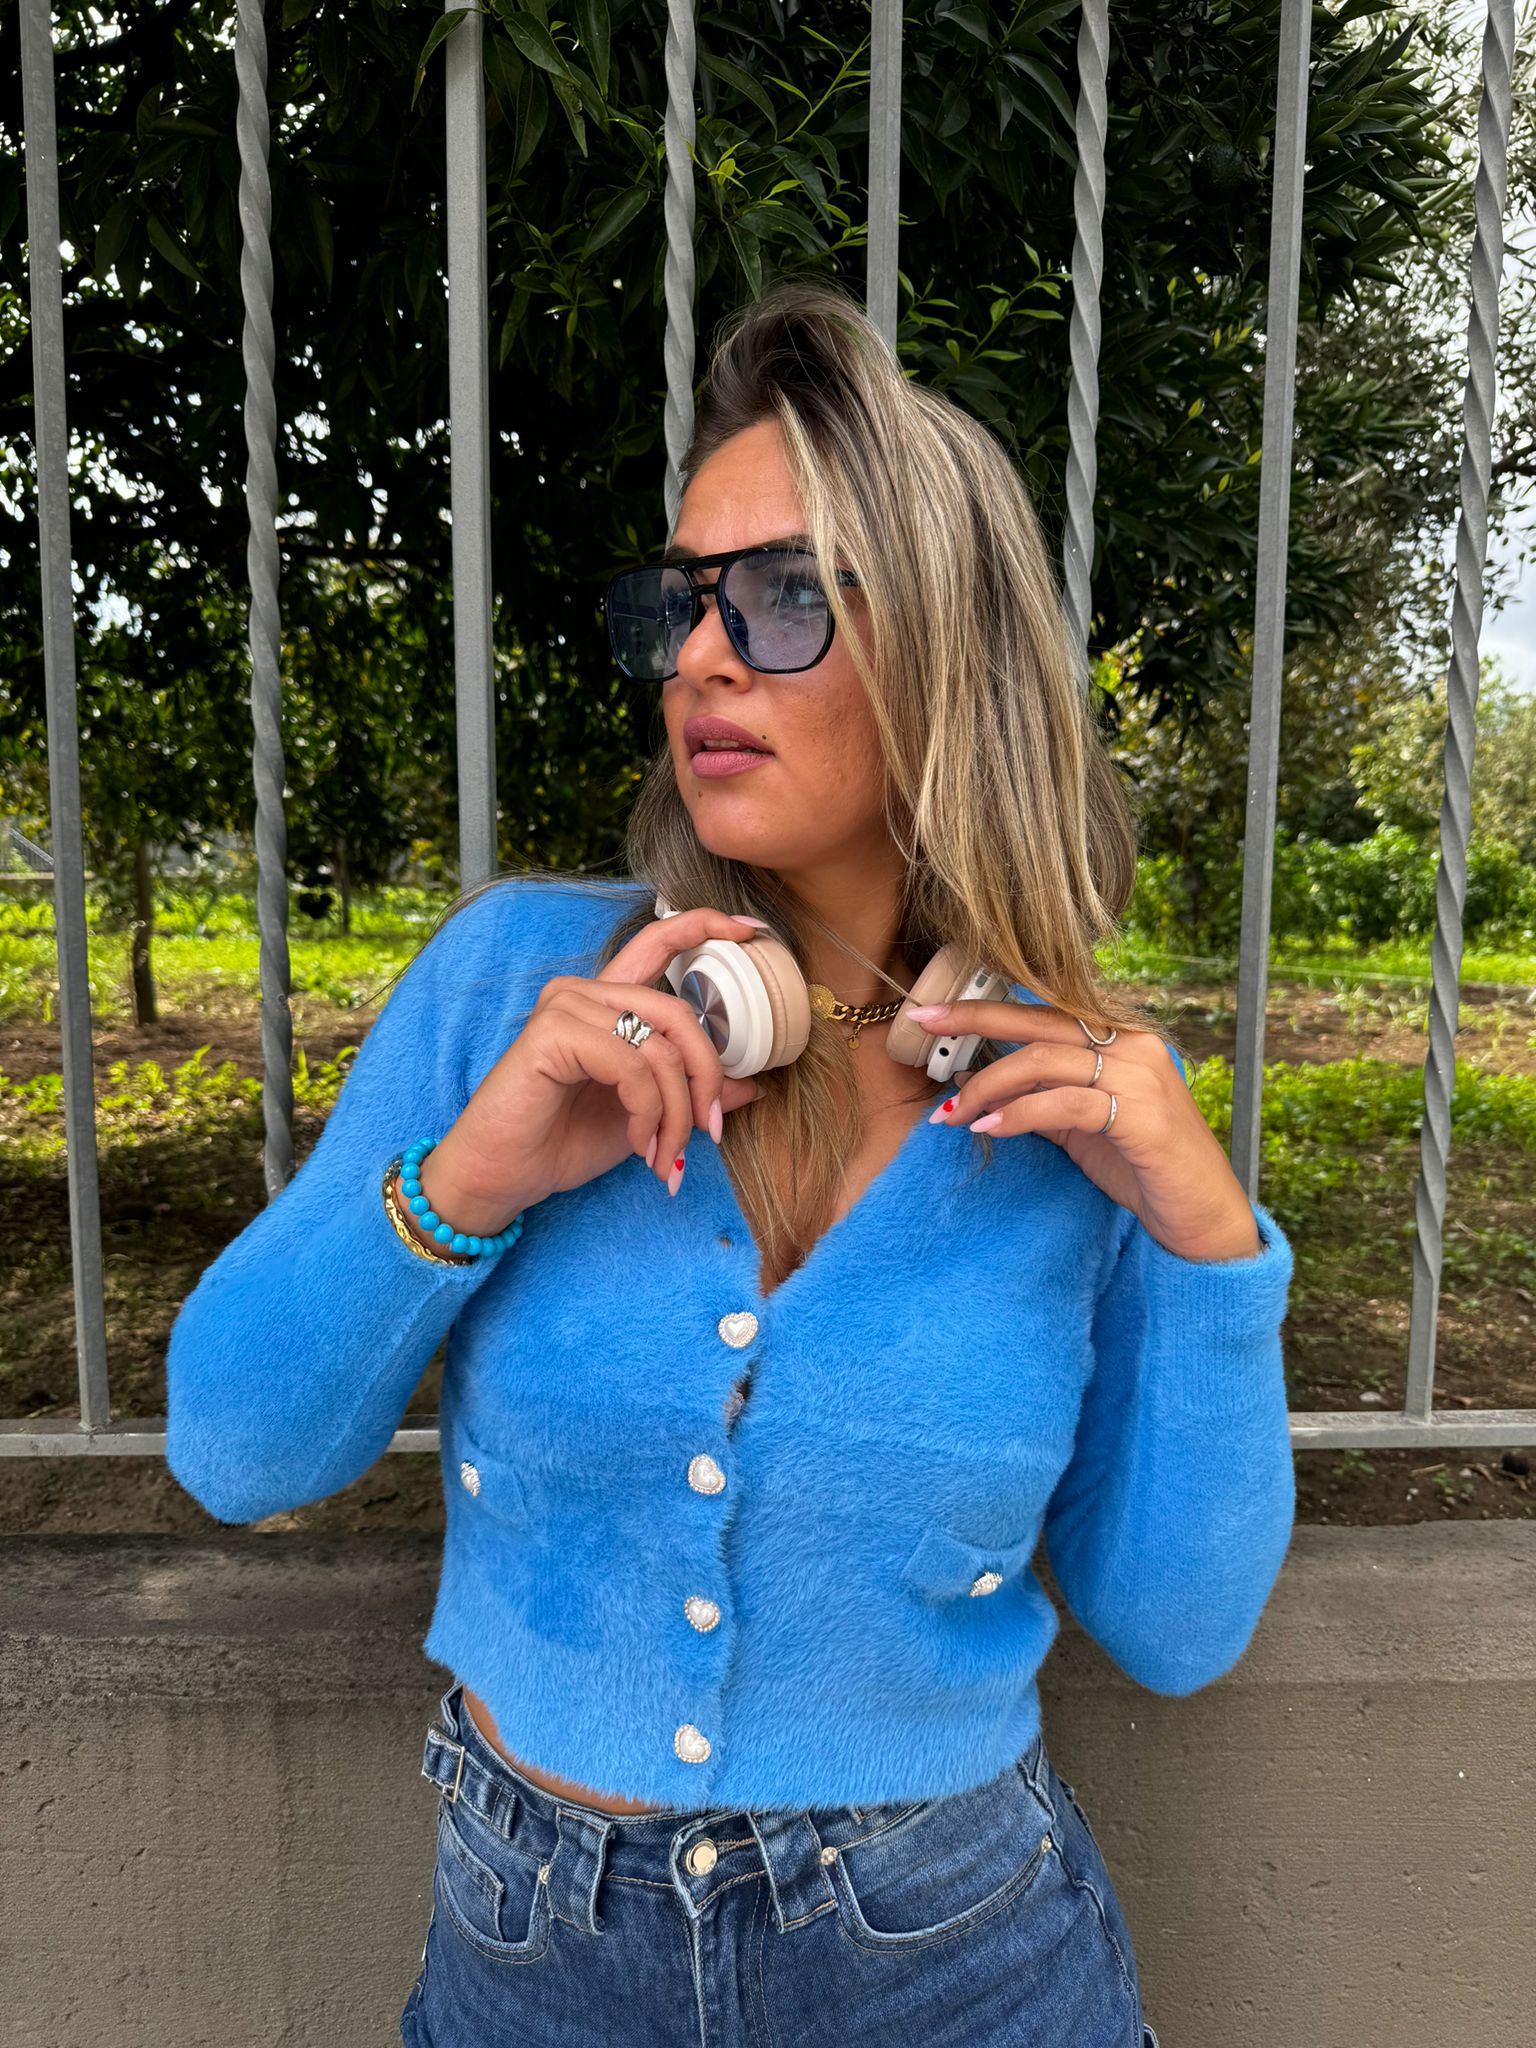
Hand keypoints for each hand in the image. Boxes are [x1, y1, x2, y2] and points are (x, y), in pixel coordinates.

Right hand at [434, 907, 767, 1215]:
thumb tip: (751, 1086)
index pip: (657, 943)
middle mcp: (585, 993)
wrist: (503, 1178)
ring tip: (664, 1154)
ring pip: (661, 1048)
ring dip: (676, 1112)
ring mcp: (566, 1007)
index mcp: (606, 1003)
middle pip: (679, 1011)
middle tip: (710, 1131)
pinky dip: (647, 1112)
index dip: (705, 926)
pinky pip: (632, 1066)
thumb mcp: (645, 1118)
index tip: (751, 930)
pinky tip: (636, 1142)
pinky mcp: (552, 1034)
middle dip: (706, 1079)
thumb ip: (689, 1093)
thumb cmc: (563, 1142)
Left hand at [913, 999, 1261, 1262]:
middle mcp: (1133, 1045)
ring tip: (954, 1115)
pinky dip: (1019, 1115)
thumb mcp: (1082, 1124)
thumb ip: (1039, 1097)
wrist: (1202, 1215)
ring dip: (987, 1088)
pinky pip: (1064, 1104)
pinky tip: (990, 1129)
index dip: (983, 1007)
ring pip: (1043, 1063)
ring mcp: (1141, 1078)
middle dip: (972, 1022)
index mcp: (1120, 1037)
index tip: (930, 1011)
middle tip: (922, 1027)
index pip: (1042, 1010)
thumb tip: (976, 1083)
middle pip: (1038, 1022)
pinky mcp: (1141, 1117)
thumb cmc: (1141, 1166)